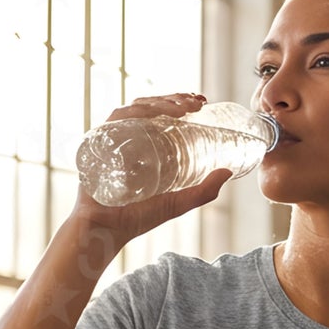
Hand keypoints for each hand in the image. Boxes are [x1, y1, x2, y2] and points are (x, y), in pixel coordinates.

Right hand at [70, 92, 234, 245]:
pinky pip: (118, 117)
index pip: (163, 115)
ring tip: (184, 108)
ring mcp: (114, 137)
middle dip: (176, 99)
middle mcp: (130, 137)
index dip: (181, 103)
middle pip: (152, 106)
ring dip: (161, 102)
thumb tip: (228, 172)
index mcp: (146, 145)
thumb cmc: (137, 218)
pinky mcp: (100, 140)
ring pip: (137, 107)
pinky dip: (137, 111)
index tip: (202, 102)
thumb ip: (203, 191)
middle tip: (198, 103)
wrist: (107, 230)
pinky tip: (156, 113)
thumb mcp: (177, 203)